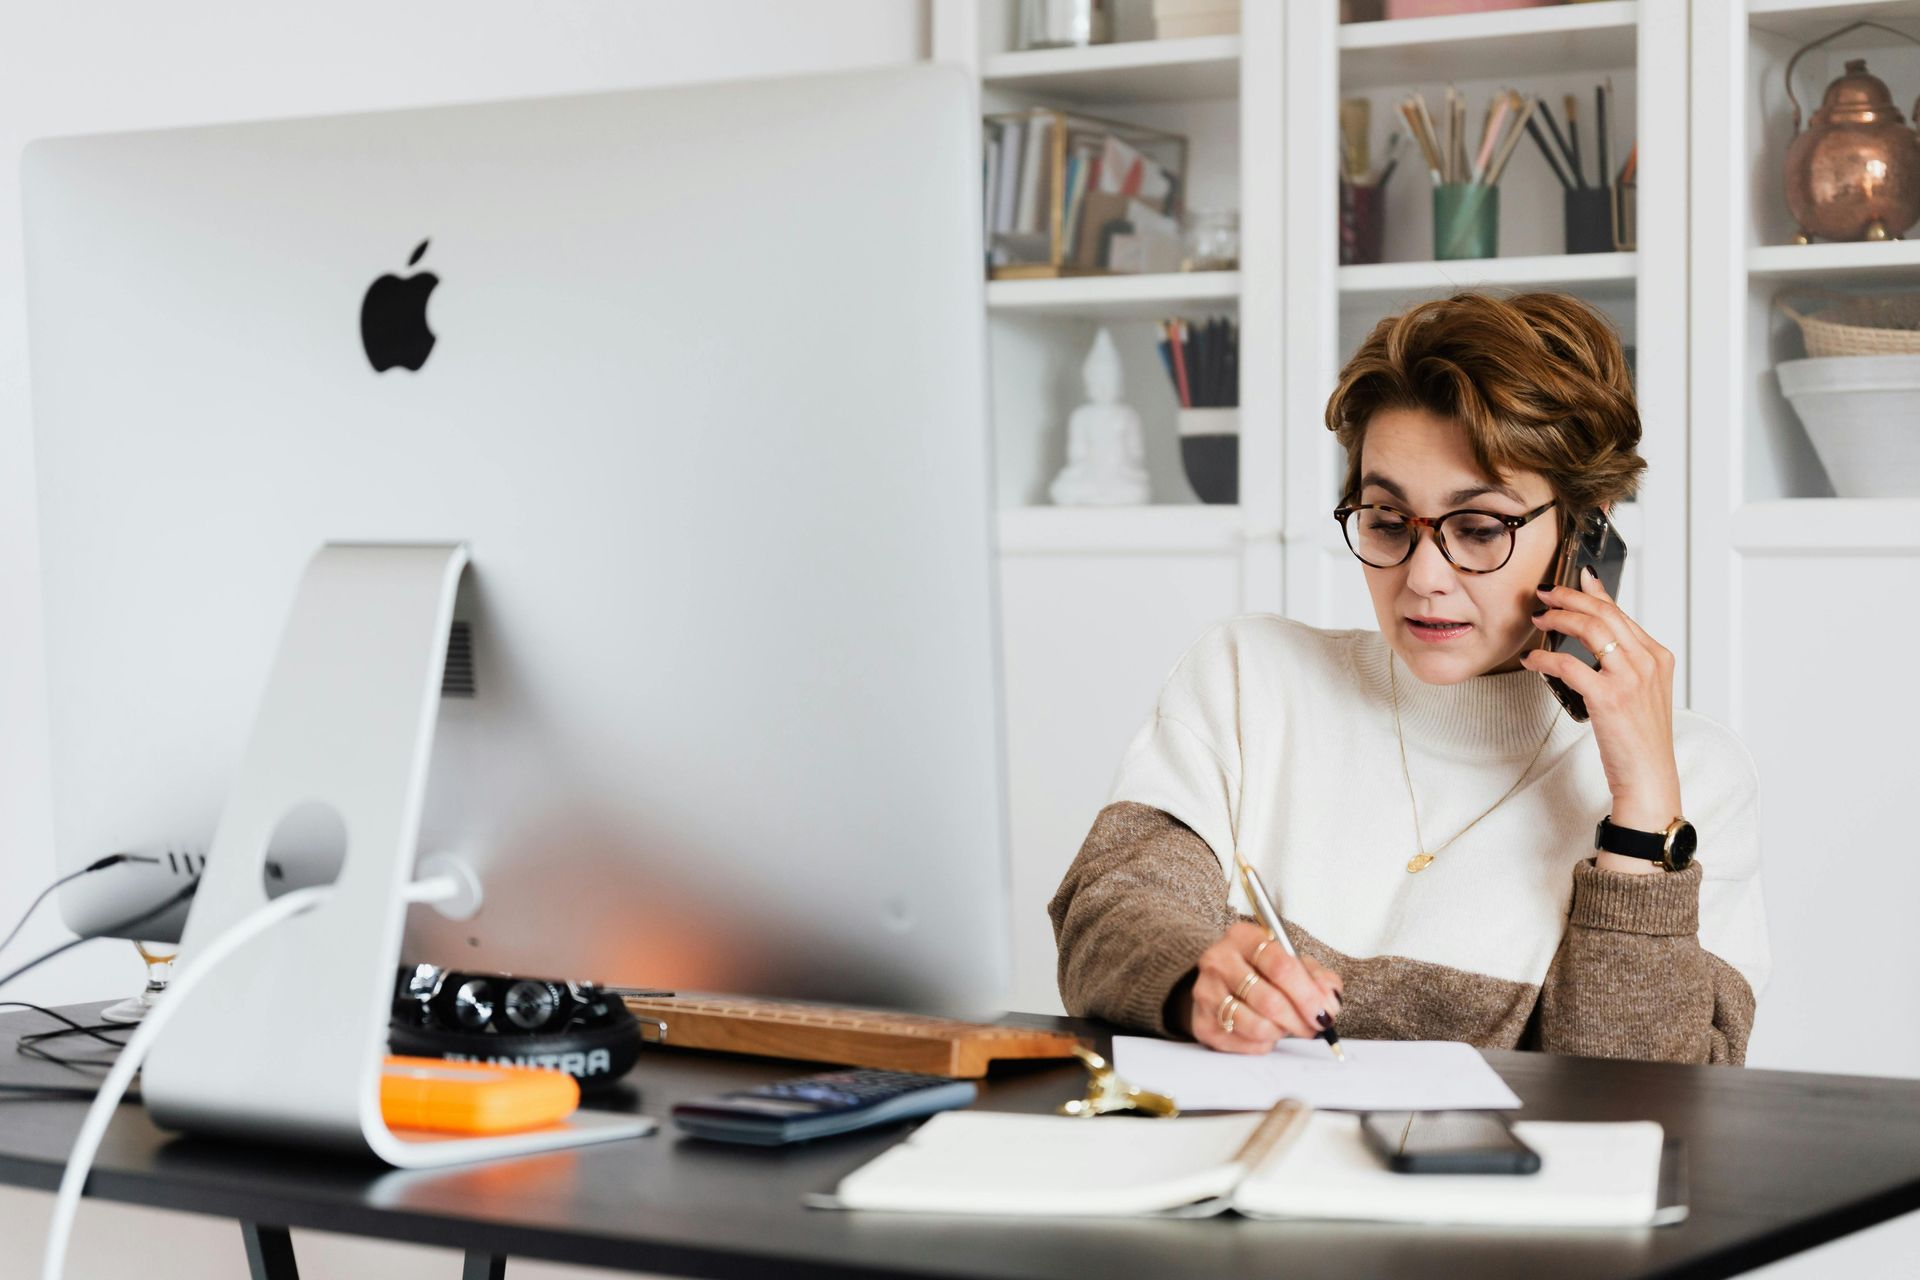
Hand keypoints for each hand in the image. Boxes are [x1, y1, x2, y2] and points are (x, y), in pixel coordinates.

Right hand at [1186, 921, 1342, 1054]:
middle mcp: (1218, 960)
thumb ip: (1317, 977)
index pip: (1281, 966)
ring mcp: (1205, 992)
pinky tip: (1264, 1031)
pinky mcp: (1201, 1022)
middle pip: (1269, 1000)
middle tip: (1312, 1028)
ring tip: (1285, 1025)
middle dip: (1299, 1020)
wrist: (1222, 982)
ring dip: (1280, 1032)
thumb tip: (1329, 1001)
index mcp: (1243, 937)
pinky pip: (1243, 1043)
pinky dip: (1263, 1043)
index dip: (1308, 995)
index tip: (1324, 1013)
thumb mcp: (1292, 962)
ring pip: (1256, 1025)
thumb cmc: (1263, 971)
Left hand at [1521, 566, 1682, 870]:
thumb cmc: (1640, 738)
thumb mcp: (1641, 692)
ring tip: (1538, 618)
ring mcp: (1630, 678)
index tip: (1574, 579)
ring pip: (1590, 630)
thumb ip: (1624, 662)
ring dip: (1558, 619)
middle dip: (1570, 597)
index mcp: (1658, 657)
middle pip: (1604, 614)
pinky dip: (1545, 658)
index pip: (1621, 613)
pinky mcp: (1609, 698)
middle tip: (1545, 594)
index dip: (1593, 593)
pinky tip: (1532, 660)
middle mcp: (1648, 662)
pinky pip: (1569, 665)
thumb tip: (1597, 636)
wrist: (1649, 777)